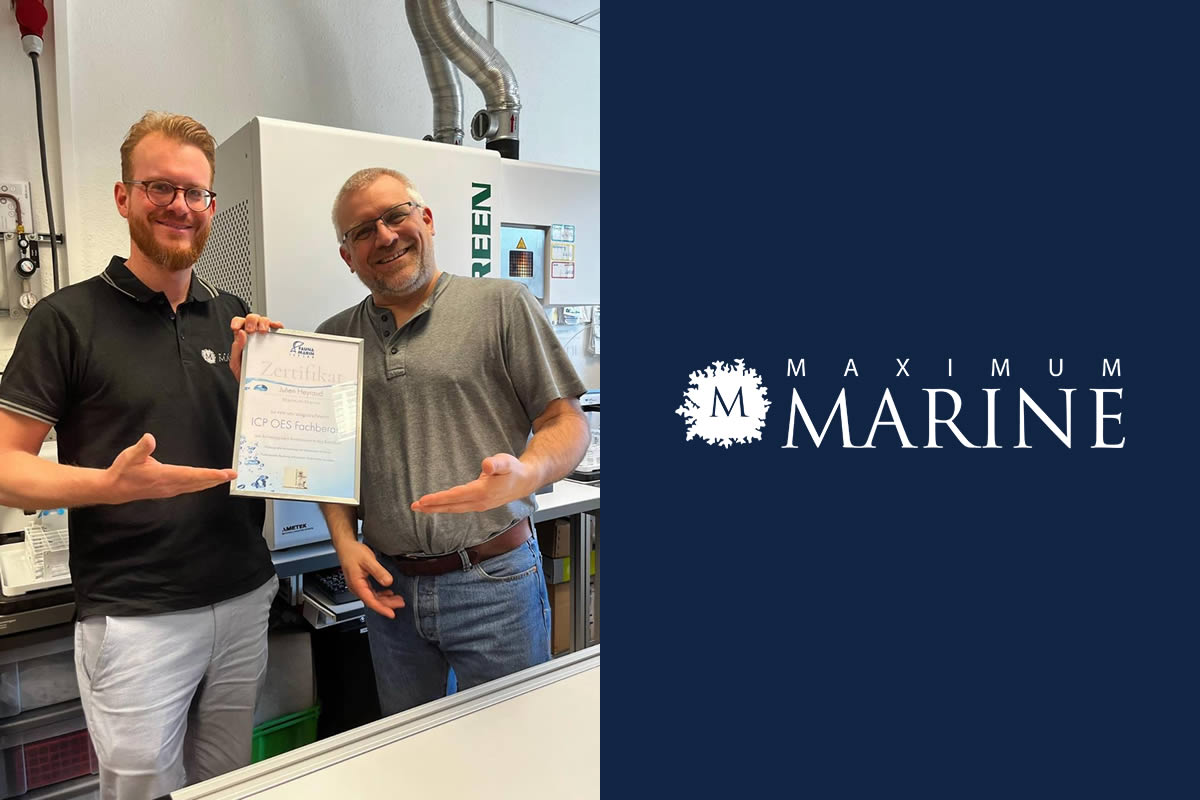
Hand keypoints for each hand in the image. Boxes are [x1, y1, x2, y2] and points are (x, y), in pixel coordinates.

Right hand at [105, 433, 236, 502]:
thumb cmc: (123, 471)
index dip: (209, 474)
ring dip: (210, 482)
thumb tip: (149, 438)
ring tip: (225, 478)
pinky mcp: (168, 490)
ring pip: (195, 486)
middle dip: (216, 478)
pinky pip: (190, 488)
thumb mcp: (130, 456)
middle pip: (198, 482)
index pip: (192, 475)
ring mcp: (170, 490)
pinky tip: (207, 483)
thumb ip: (141, 448)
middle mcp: (170, 485)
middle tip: (233, 475)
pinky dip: (201, 484)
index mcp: (164, 476)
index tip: (224, 474)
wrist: (114, 489)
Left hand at [229, 313, 283, 380]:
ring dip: (264, 321)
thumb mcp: (236, 364)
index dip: (238, 322)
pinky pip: (278, 329)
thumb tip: (240, 334)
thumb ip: (236, 349)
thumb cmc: (248, 376)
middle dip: (252, 320)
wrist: (259, 388)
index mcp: (241, 340)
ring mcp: (265, 338)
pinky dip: (278, 325)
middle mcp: (254, 337)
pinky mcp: (276, 341)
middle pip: (252, 319)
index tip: (238, 327)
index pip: (238, 324)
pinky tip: (276, 328)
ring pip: (265, 321)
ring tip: (263, 330)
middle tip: (252, 330)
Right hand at [333, 540, 405, 617]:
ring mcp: (359, 586)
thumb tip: (388, 582)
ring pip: (373, 597)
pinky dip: (381, 594)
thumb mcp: (368, 560)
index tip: (391, 613)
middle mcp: (357, 587)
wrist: (345, 547)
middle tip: (400, 604)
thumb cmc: (353, 552)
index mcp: (357, 584)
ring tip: (398, 599)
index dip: (382, 608)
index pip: (371, 601)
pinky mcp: (361, 583)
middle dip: (387, 604)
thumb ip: (379, 572)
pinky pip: (372, 592)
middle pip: (373, 601)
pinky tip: (388, 593)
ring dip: (385, 600)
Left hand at [410, 453, 535, 513]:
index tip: (423, 500)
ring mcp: (479, 505)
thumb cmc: (513, 469)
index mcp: (482, 492)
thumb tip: (485, 465)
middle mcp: (479, 502)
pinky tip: (439, 506)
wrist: (525, 481)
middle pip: (451, 506)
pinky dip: (446, 507)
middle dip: (432, 506)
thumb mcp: (506, 461)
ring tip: (421, 507)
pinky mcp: (480, 504)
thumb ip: (496, 463)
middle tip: (414, 506)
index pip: (455, 496)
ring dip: (437, 508)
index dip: (438, 498)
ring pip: (454, 508)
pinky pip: (459, 507)